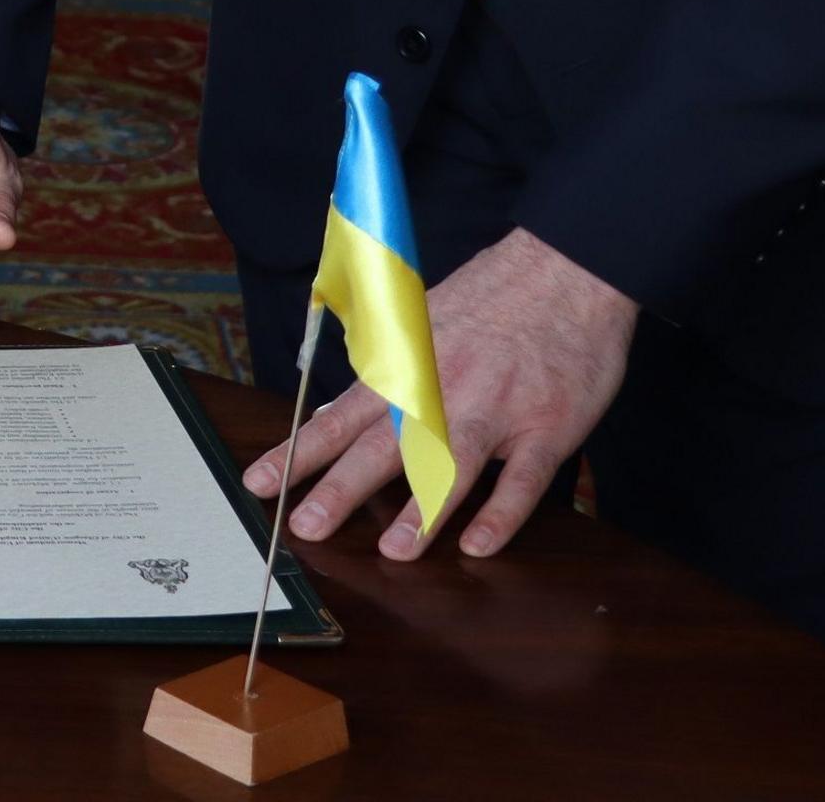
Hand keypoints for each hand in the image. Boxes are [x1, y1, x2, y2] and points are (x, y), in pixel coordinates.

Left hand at [244, 228, 634, 559]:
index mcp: (406, 368)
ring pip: (452, 464)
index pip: (339, 417)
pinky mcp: (547, 426)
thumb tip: (331, 417)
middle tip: (307, 528)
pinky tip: (479, 546)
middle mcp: (442, 390)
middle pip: (383, 444)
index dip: (298, 452)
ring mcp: (496, 409)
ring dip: (422, 511)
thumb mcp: (420, 325)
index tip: (259, 483)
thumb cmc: (488, 299)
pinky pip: (524, 478)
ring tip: (393, 552)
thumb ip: (380, 377)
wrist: (565, 271)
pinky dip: (503, 514)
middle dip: (341, 488)